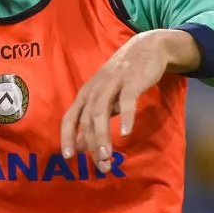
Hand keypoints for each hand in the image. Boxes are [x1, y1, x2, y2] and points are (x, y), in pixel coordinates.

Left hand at [59, 30, 200, 173]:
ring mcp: (112, 83)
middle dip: (92, 144)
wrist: (146, 47)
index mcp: (86, 94)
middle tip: (101, 165)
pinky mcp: (131, 81)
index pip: (69, 118)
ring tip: (107, 154)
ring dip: (103, 135)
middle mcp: (95, 89)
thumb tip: (83, 145)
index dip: (67, 136)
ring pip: (101, 111)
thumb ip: (96, 119)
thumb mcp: (106, 97)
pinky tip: (126, 132)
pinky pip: (126, 101)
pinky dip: (125, 117)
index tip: (69, 156)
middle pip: (87, 119)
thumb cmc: (123, 77)